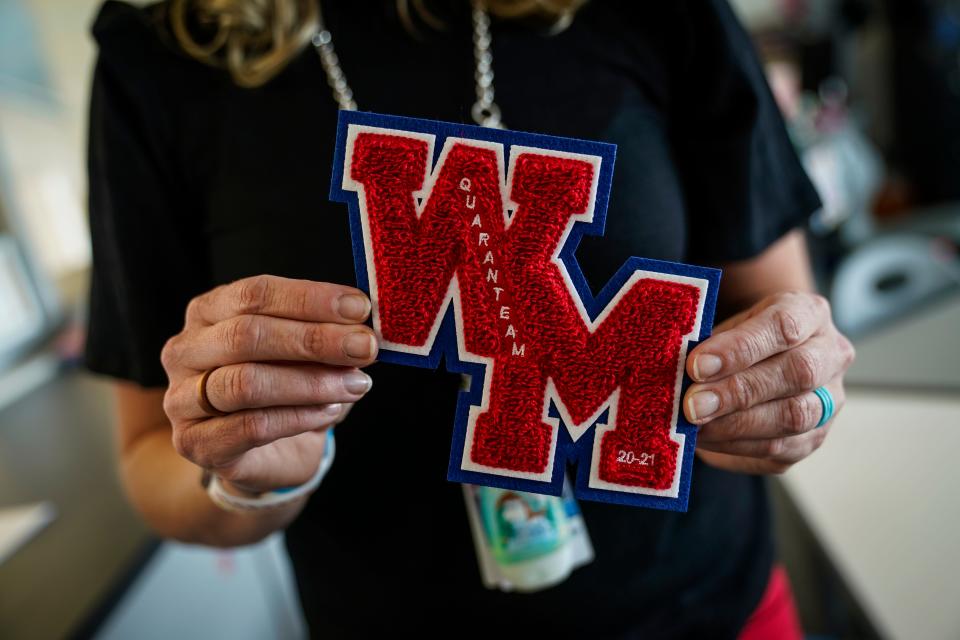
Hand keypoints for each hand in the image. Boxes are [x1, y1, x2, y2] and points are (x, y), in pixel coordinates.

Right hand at [160, 275, 376, 494]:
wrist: (267, 451)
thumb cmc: (285, 386)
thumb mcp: (304, 351)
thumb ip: (324, 333)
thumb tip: (361, 329)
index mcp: (208, 311)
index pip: (255, 293)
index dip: (310, 299)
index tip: (360, 309)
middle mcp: (186, 350)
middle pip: (247, 334)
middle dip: (315, 340)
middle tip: (364, 348)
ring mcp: (181, 399)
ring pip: (246, 383)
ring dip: (311, 382)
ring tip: (355, 385)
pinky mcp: (195, 443)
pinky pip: (251, 426)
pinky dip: (300, 417)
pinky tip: (331, 411)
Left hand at [683, 291, 854, 474]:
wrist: (765, 357)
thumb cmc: (740, 338)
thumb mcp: (728, 326)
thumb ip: (711, 344)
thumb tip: (678, 373)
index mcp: (810, 313)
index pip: (784, 326)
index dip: (740, 348)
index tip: (697, 365)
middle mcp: (831, 354)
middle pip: (797, 373)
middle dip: (738, 392)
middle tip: (692, 404)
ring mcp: (830, 400)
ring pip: (794, 417)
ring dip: (737, 425)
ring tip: (695, 426)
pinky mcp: (814, 438)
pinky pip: (780, 450)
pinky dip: (737, 447)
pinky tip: (707, 441)